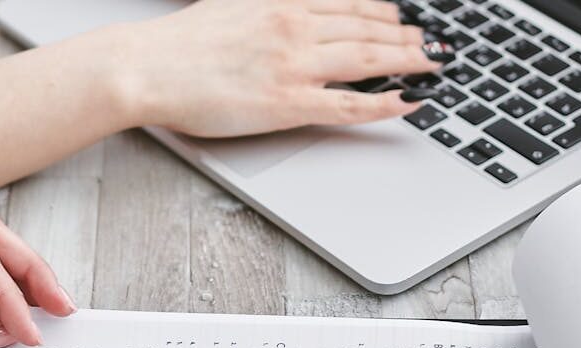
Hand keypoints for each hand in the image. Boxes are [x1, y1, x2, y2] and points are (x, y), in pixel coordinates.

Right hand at [120, 0, 441, 136]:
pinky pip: (349, 104)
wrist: (148, 66)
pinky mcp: (287, 103)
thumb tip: (284, 11)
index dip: (386, 13)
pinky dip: (383, 103)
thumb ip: (265, 8)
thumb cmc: (179, 43)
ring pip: (368, 60)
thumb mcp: (231, 5)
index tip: (404, 18)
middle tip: (432, 45)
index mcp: (282, 4)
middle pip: (369, 30)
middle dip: (408, 37)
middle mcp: (296, 28)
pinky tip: (406, 101)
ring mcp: (295, 66)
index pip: (350, 4)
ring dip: (407, 62)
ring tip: (432, 67)